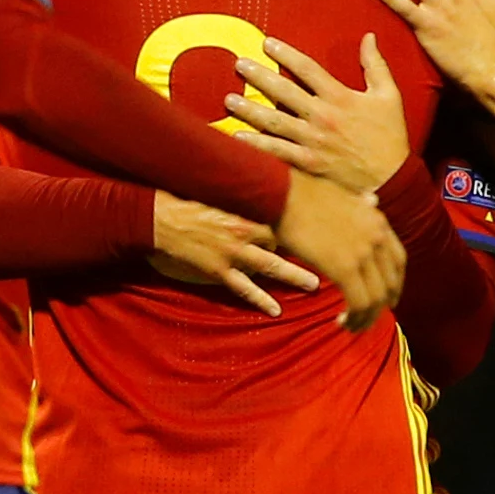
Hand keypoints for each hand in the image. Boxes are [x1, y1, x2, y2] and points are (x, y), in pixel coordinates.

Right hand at [144, 192, 316, 314]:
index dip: (306, 221)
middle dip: (309, 250)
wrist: (158, 217)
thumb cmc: (190, 199)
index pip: (285, 216)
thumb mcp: (222, 190)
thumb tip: (269, 182)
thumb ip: (247, 191)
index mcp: (247, 208)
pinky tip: (275, 311)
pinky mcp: (218, 269)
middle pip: (285, 242)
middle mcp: (244, 230)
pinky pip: (243, 288)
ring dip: (293, 276)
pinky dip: (259, 299)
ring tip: (315, 286)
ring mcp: (232, 252)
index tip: (329, 223)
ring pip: (270, 266)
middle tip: (335, 257)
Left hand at [226, 33, 408, 191]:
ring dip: (249, 109)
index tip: (266, 44)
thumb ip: (376, 65)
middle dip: (258, 75)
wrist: (392, 179)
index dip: (284, 53)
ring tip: (229, 99)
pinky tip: (238, 136)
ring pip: (274, 121)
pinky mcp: (309, 163)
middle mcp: (322, 116)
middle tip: (238, 64)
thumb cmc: (390, 136)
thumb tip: (369, 37)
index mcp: (340, 97)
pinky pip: (278, 151)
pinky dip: (257, 144)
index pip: (306, 68)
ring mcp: (313, 141)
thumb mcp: (389, 96)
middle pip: (283, 91)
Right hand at [270, 168, 405, 328]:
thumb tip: (372, 200)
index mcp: (378, 221)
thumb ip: (362, 206)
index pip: (399, 261)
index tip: (386, 299)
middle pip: (391, 284)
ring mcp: (363, 254)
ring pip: (376, 299)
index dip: (395, 285)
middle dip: (381, 307)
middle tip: (367, 318)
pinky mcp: (345, 268)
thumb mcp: (344, 196)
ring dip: (366, 318)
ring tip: (352, 326)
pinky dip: (354, 318)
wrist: (283, 193)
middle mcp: (377, 238)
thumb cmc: (304, 193)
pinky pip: (359, 303)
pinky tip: (341, 321)